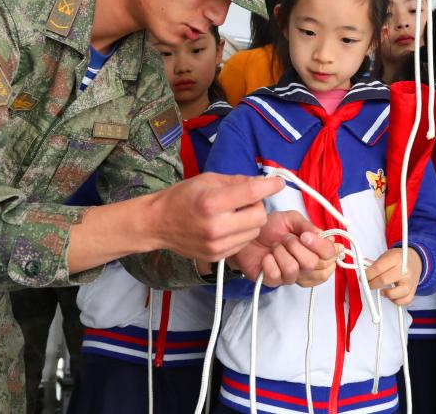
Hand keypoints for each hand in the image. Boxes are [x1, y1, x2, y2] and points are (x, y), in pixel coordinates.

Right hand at [143, 173, 280, 261]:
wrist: (157, 223)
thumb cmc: (182, 197)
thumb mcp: (208, 180)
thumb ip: (237, 181)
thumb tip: (262, 182)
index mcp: (212, 202)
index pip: (252, 193)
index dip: (269, 186)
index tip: (278, 183)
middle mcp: (216, 226)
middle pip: (259, 216)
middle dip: (257, 206)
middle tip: (245, 201)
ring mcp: (216, 245)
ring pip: (254, 232)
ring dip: (251, 221)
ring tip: (234, 214)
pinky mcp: (217, 257)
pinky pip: (243, 243)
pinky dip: (241, 233)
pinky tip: (227, 227)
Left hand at [231, 211, 338, 286]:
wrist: (247, 234)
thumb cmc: (270, 227)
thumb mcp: (290, 219)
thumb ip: (307, 225)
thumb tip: (321, 235)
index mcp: (316, 250)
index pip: (331, 255)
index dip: (320, 246)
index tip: (305, 236)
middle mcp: (308, 266)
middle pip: (315, 264)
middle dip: (297, 246)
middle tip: (286, 238)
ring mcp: (292, 276)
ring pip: (294, 269)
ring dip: (281, 252)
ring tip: (274, 246)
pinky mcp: (275, 282)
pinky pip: (276, 275)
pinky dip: (269, 261)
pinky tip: (266, 257)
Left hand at [365, 248, 422, 305]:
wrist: (416, 260)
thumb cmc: (398, 259)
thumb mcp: (387, 255)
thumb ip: (375, 263)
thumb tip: (361, 268)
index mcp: (396, 258)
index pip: (378, 268)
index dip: (367, 274)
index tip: (362, 277)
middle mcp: (404, 269)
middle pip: (383, 280)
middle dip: (371, 284)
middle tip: (368, 284)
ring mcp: (410, 281)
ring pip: (395, 293)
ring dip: (385, 294)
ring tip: (381, 291)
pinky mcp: (413, 290)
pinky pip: (404, 301)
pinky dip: (395, 301)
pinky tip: (391, 296)